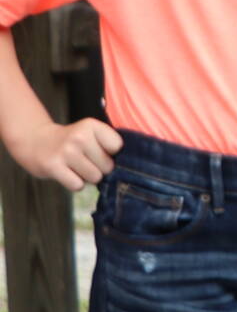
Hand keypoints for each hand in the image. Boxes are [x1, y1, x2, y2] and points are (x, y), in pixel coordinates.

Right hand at [6, 118, 121, 189]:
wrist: (34, 141)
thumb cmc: (71, 141)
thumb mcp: (90, 133)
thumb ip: (108, 144)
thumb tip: (126, 168)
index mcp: (91, 125)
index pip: (118, 147)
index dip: (111, 154)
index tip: (99, 151)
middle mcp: (79, 137)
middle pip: (108, 166)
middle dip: (100, 168)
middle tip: (85, 161)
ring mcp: (66, 152)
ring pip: (94, 178)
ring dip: (87, 177)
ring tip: (76, 167)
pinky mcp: (53, 167)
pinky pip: (77, 186)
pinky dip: (75, 184)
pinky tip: (67, 173)